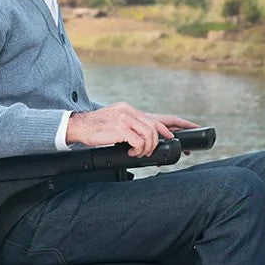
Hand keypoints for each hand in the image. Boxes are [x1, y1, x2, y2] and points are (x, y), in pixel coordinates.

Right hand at [67, 103, 196, 157]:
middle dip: (161, 141)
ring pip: (149, 133)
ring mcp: (125, 118)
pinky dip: (137, 149)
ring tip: (139, 153)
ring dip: (148, 147)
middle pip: (156, 126)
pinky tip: (131, 152)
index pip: (156, 118)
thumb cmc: (95, 129)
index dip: (174, 125)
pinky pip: (137, 140)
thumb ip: (130, 128)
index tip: (186, 132)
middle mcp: (130, 112)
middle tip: (156, 151)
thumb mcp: (115, 123)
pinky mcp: (120, 127)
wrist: (77, 126)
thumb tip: (142, 141)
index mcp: (130, 111)